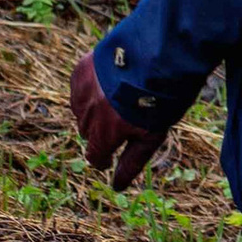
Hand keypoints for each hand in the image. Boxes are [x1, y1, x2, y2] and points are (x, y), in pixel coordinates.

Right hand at [69, 49, 169, 192]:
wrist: (160, 53)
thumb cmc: (161, 99)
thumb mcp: (152, 136)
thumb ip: (131, 162)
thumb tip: (116, 187)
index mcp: (104, 134)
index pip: (94, 156)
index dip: (103, 158)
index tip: (108, 157)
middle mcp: (87, 115)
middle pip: (87, 132)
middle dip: (101, 131)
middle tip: (121, 120)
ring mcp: (81, 91)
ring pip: (82, 109)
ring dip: (94, 108)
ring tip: (117, 97)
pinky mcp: (80, 70)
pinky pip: (80, 87)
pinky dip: (90, 88)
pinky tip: (109, 80)